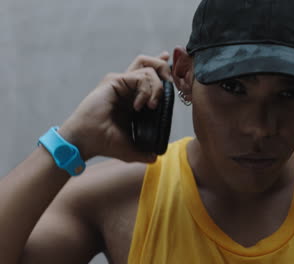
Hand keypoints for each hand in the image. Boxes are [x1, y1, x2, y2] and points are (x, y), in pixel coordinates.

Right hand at [58, 52, 172, 162]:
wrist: (85, 142)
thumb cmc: (103, 144)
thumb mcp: (130, 149)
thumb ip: (144, 152)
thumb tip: (155, 157)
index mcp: (131, 98)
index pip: (148, 76)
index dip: (161, 70)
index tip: (171, 70)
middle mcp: (126, 88)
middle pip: (149, 64)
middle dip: (164, 69)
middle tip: (170, 85)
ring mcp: (120, 83)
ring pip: (148, 68)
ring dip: (156, 87)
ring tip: (152, 106)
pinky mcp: (114, 81)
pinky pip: (140, 77)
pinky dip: (146, 90)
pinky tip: (141, 106)